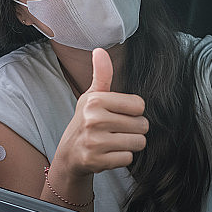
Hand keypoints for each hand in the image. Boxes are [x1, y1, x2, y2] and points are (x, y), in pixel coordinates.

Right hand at [52, 48, 148, 176]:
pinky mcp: (96, 161)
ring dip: (129, 144)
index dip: (133, 112)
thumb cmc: (86, 121)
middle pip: (142, 125)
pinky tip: (108, 154)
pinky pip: (128, 158)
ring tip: (113, 142)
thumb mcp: (92, 97)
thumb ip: (101, 74)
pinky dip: (121, 158)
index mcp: (96, 101)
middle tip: (116, 131)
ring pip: (138, 142)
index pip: (139, 105)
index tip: (118, 114)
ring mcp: (94, 142)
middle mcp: (94, 120)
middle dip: (133, 130)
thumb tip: (99, 50)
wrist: (69, 153)